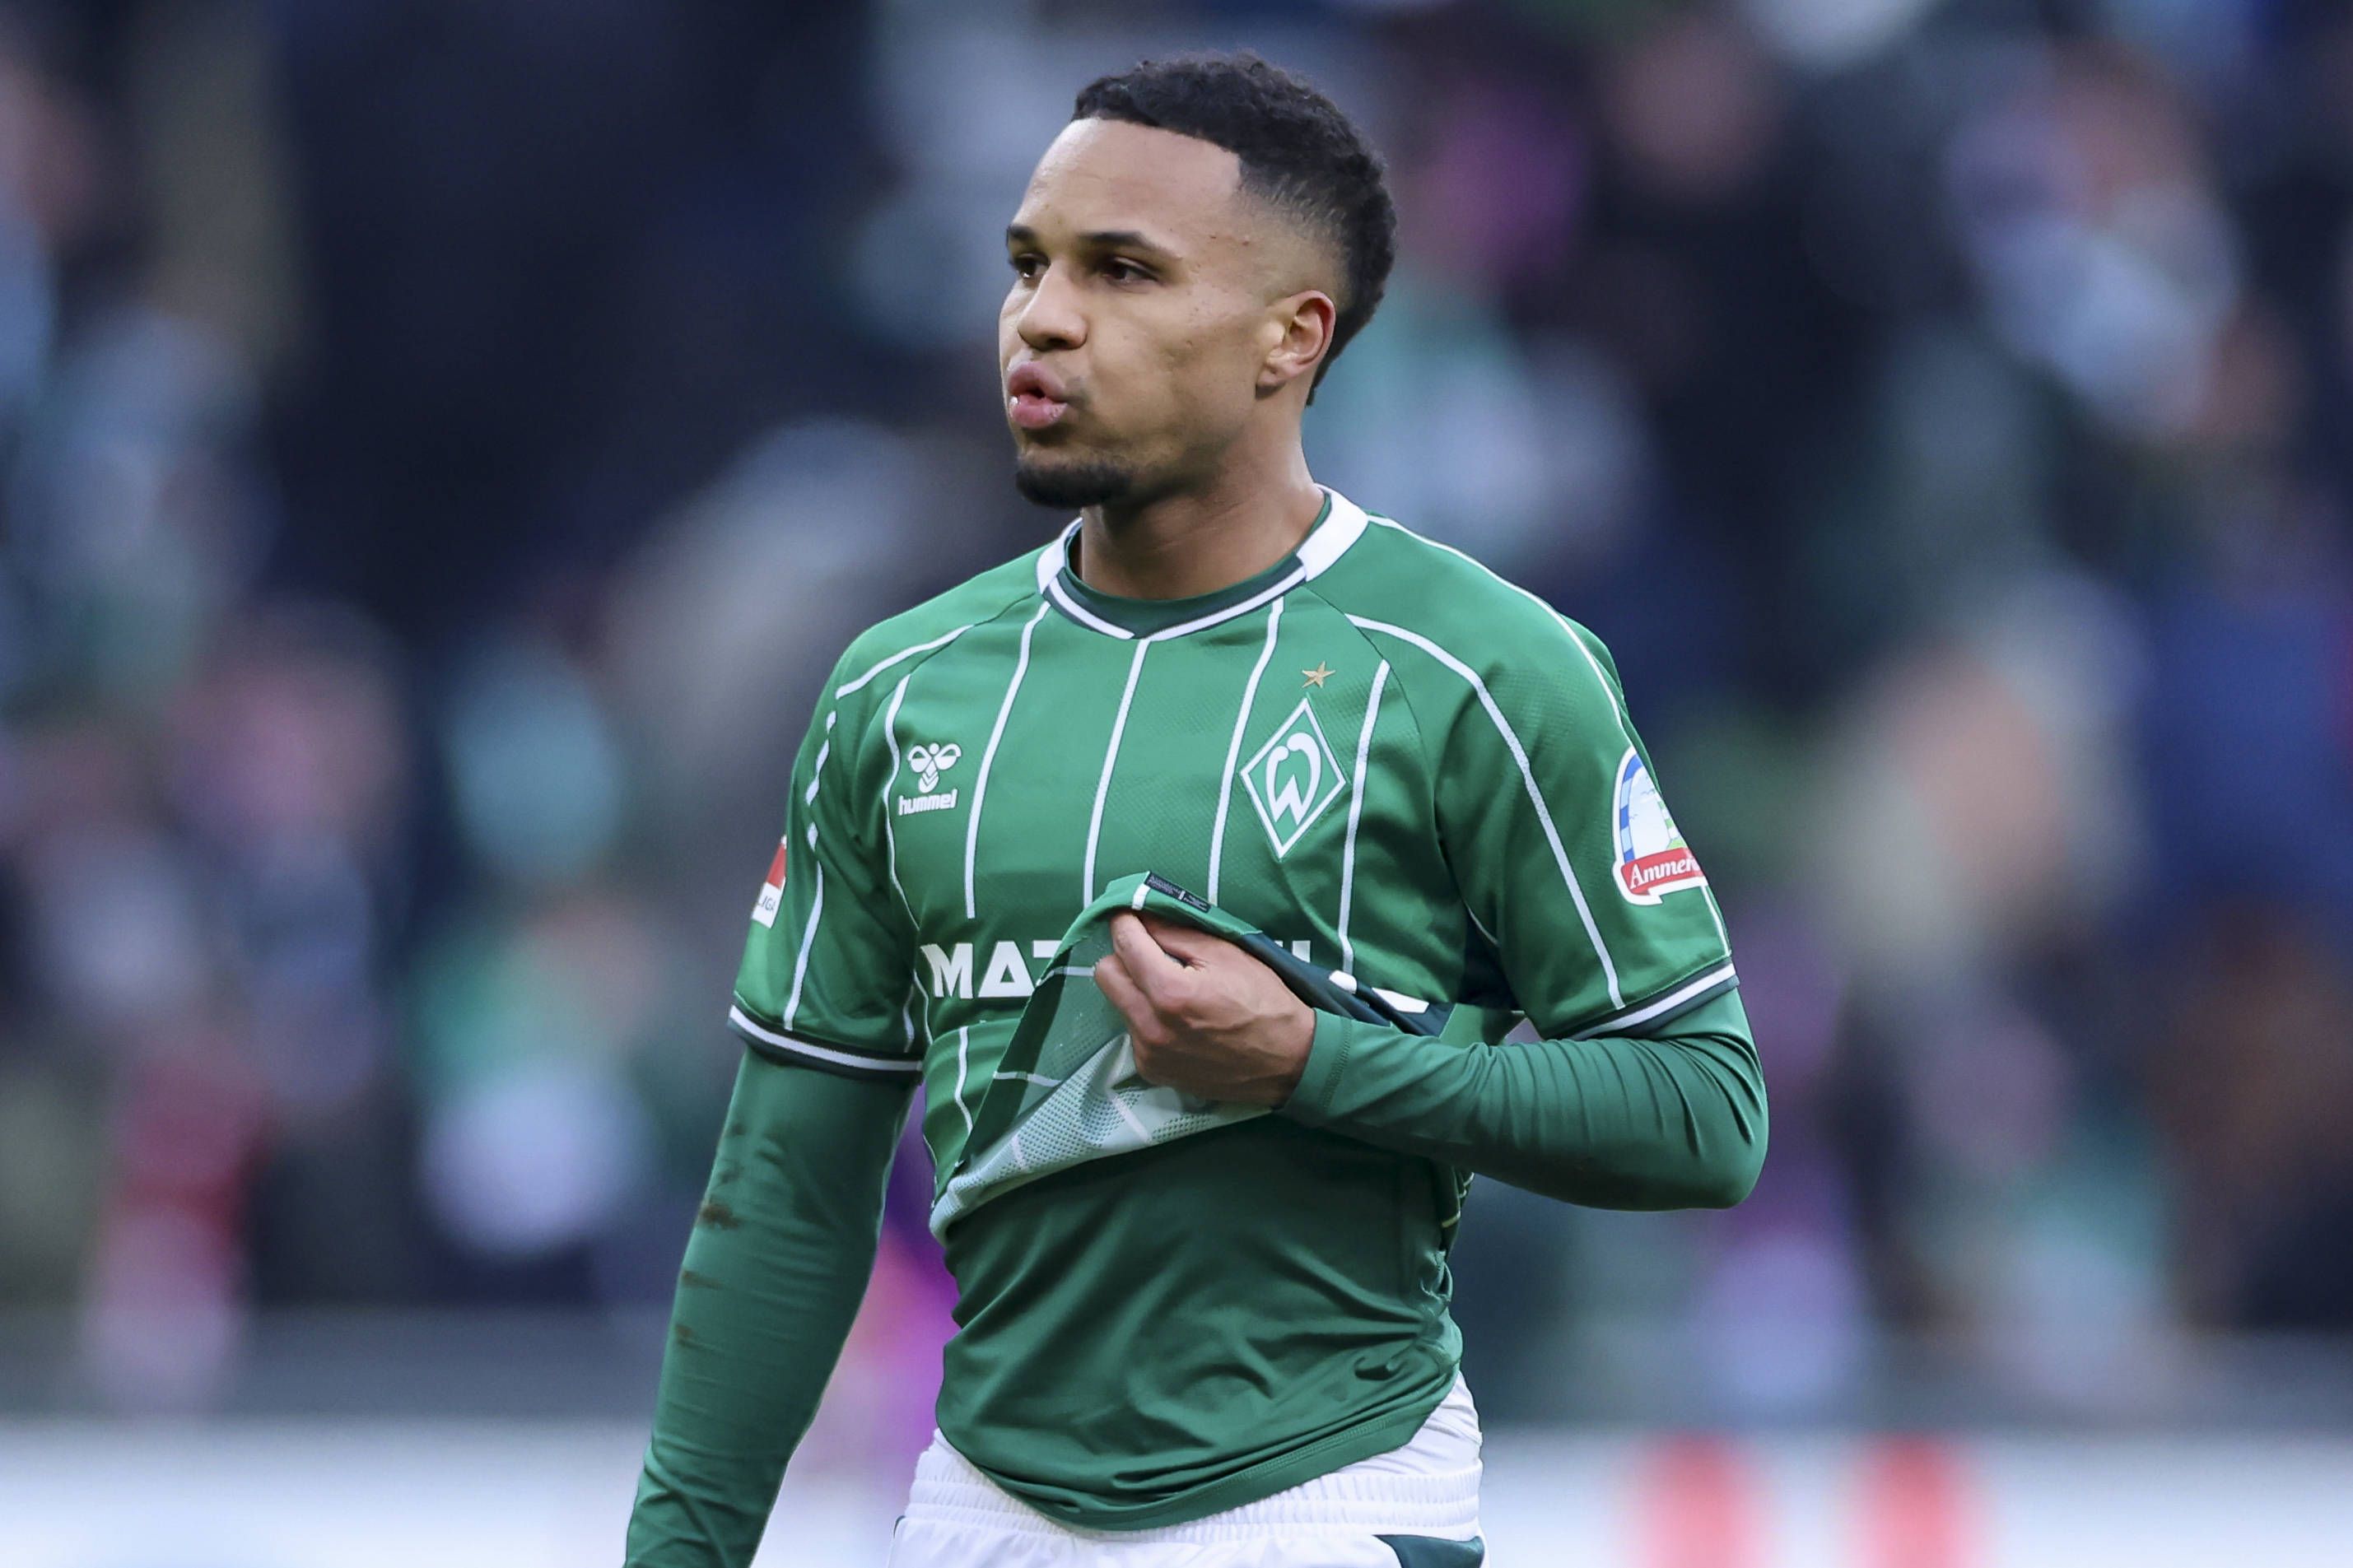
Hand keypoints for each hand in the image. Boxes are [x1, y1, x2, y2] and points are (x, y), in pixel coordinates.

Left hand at [1091, 910, 1314, 1106]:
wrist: (1288, 1062)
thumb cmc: (1263, 1001)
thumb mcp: (1226, 955)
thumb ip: (1177, 933)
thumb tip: (1141, 915)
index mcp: (1169, 992)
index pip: (1124, 944)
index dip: (1126, 921)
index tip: (1132, 914)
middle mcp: (1150, 1027)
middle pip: (1105, 974)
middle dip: (1124, 956)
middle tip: (1152, 951)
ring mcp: (1148, 1053)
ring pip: (1118, 1003)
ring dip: (1136, 988)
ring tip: (1173, 989)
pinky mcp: (1152, 1071)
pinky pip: (1133, 1030)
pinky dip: (1148, 1018)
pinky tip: (1178, 1020)